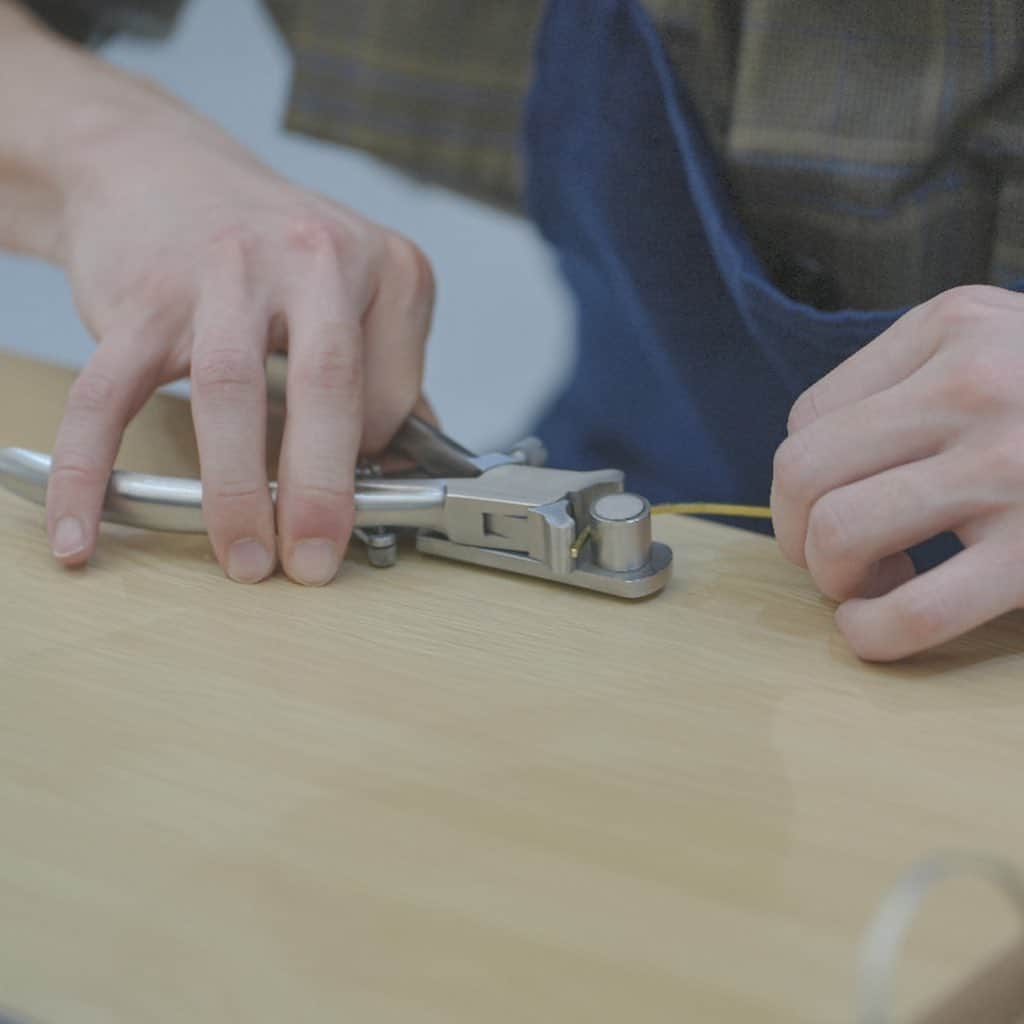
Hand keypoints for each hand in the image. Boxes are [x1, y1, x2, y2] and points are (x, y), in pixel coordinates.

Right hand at [46, 100, 433, 584]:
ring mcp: (221, 272)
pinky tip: (83, 531)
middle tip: (313, 562)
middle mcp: (310, 256)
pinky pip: (110, 396)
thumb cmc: (271, 248)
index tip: (348, 497)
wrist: (160, 169)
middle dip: (321, 489)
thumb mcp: (357, 292)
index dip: (371, 458)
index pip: (391, 391)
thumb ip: (387, 372)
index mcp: (381, 265)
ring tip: (241, 555)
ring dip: (236, 489)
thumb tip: (410, 461)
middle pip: (326, 385)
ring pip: (228, 392)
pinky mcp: (141, 298)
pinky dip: (93, 472)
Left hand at [771, 286, 1023, 660]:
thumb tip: (815, 469)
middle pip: (803, 470)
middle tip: (832, 556)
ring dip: (830, 578)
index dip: (807, 477)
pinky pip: (913, 611)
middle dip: (795, 530)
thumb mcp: (1005, 342)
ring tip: (871, 583)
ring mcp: (1013, 468)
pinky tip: (875, 630)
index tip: (839, 502)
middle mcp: (976, 385)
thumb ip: (917, 381)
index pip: (809, 415)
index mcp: (955, 327)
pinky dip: (868, 633)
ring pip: (838, 532)